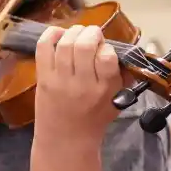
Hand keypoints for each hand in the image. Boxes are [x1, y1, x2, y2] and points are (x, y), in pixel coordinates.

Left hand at [34, 24, 125, 143]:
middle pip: (84, 46)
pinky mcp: (43, 79)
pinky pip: (43, 49)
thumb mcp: (118, 100)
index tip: (105, 49)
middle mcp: (82, 83)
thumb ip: (123, 76)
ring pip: (65, 44)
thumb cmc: (94, 118)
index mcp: (104, 89)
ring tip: (78, 33)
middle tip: (92, 34)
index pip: (107, 57)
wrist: (65, 139)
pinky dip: (50, 35)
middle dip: (90, 33)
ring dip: (73, 31)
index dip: (107, 47)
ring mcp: (60, 80)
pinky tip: (58, 34)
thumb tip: (126, 52)